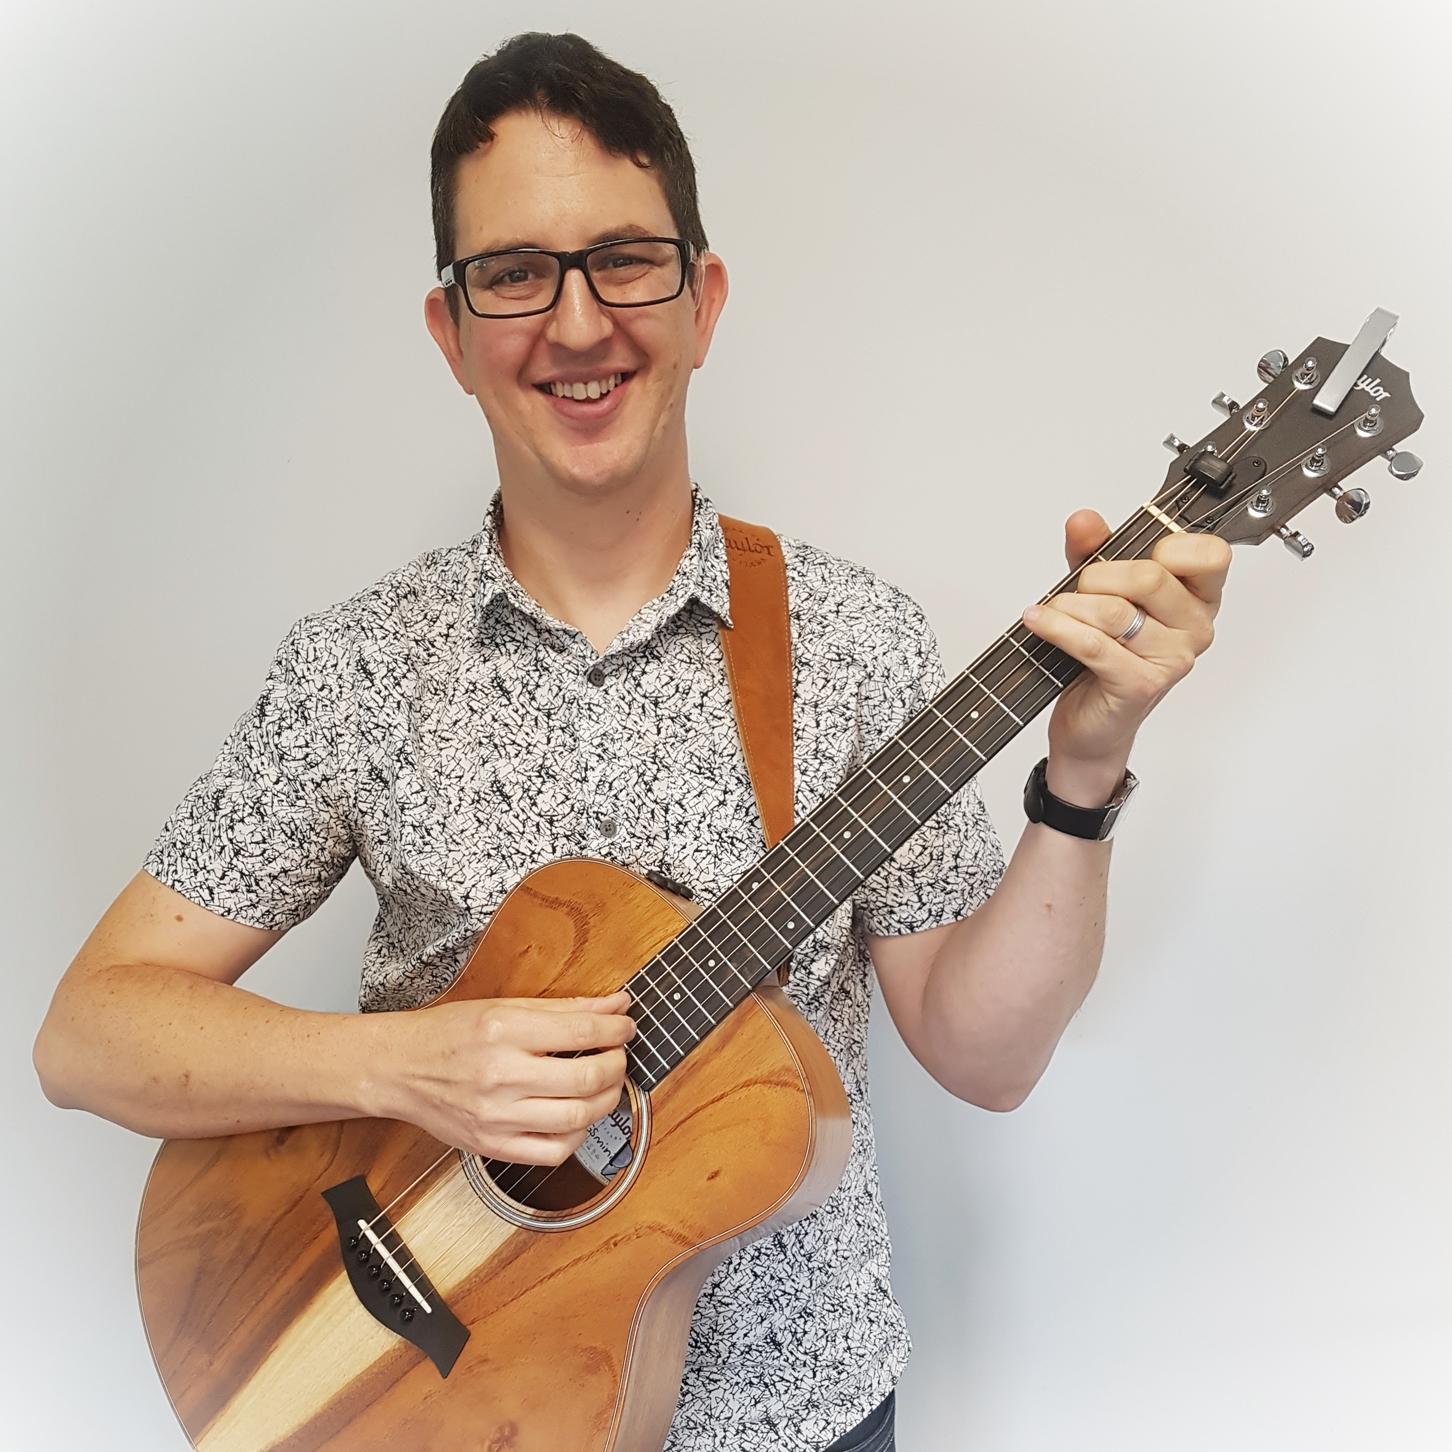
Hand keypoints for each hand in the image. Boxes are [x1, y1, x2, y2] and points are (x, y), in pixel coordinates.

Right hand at [380, 989, 636, 1164]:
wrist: (398, 1069)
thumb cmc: (448, 1033)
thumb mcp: (504, 1007)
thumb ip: (564, 1008)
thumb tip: (616, 1004)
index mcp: (503, 1030)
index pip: (581, 1030)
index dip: (616, 1028)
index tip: (625, 1025)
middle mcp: (500, 1075)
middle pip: (587, 1078)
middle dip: (617, 1065)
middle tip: (618, 1055)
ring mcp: (496, 1117)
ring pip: (577, 1118)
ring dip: (607, 1100)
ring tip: (605, 1084)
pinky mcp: (492, 1146)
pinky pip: (553, 1153)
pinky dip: (578, 1136)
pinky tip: (578, 1117)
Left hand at [1020, 509, 1230, 801]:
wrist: (1091, 725)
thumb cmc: (1101, 657)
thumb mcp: (1098, 591)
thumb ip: (1094, 551)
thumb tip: (1084, 520)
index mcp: (1198, 598)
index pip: (1209, 554)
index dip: (1167, 545)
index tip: (1132, 555)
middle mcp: (1195, 628)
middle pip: (1150, 577)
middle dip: (1097, 575)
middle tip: (1077, 590)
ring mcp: (1172, 659)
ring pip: (1115, 611)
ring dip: (1071, 606)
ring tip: (1053, 613)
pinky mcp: (1140, 684)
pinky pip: (1093, 644)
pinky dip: (1056, 627)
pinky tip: (1038, 621)